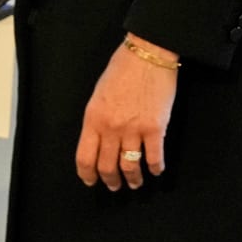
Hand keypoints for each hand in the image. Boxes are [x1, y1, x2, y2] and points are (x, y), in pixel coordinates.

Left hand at [76, 39, 176, 190]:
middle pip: (107, 166)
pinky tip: (156, 170)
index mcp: (93, 118)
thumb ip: (97, 119)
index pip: (85, 156)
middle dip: (111, 181)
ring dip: (133, 179)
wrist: (147, 55)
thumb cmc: (121, 70)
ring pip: (130, 166)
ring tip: (135, 183)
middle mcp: (111, 127)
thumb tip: (100, 141)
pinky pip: (154, 157)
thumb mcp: (98, 95)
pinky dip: (155, 168)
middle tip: (114, 186)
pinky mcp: (156, 128)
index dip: (87, 174)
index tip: (91, 181)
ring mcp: (134, 129)